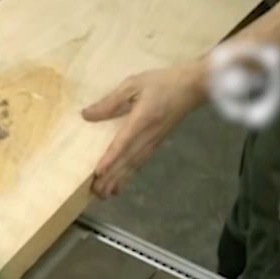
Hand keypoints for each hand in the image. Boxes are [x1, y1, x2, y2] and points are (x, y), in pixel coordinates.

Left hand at [82, 60, 207, 197]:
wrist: (194, 86)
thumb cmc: (163, 82)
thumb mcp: (134, 84)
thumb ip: (110, 102)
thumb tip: (86, 115)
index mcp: (142, 120)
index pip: (123, 143)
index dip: (110, 158)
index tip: (98, 172)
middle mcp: (148, 136)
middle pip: (127, 160)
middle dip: (111, 177)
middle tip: (95, 193)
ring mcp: (153, 142)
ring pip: (133, 165)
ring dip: (118, 180)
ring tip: (103, 195)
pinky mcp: (155, 144)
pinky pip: (139, 163)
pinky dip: (128, 175)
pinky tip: (119, 185)